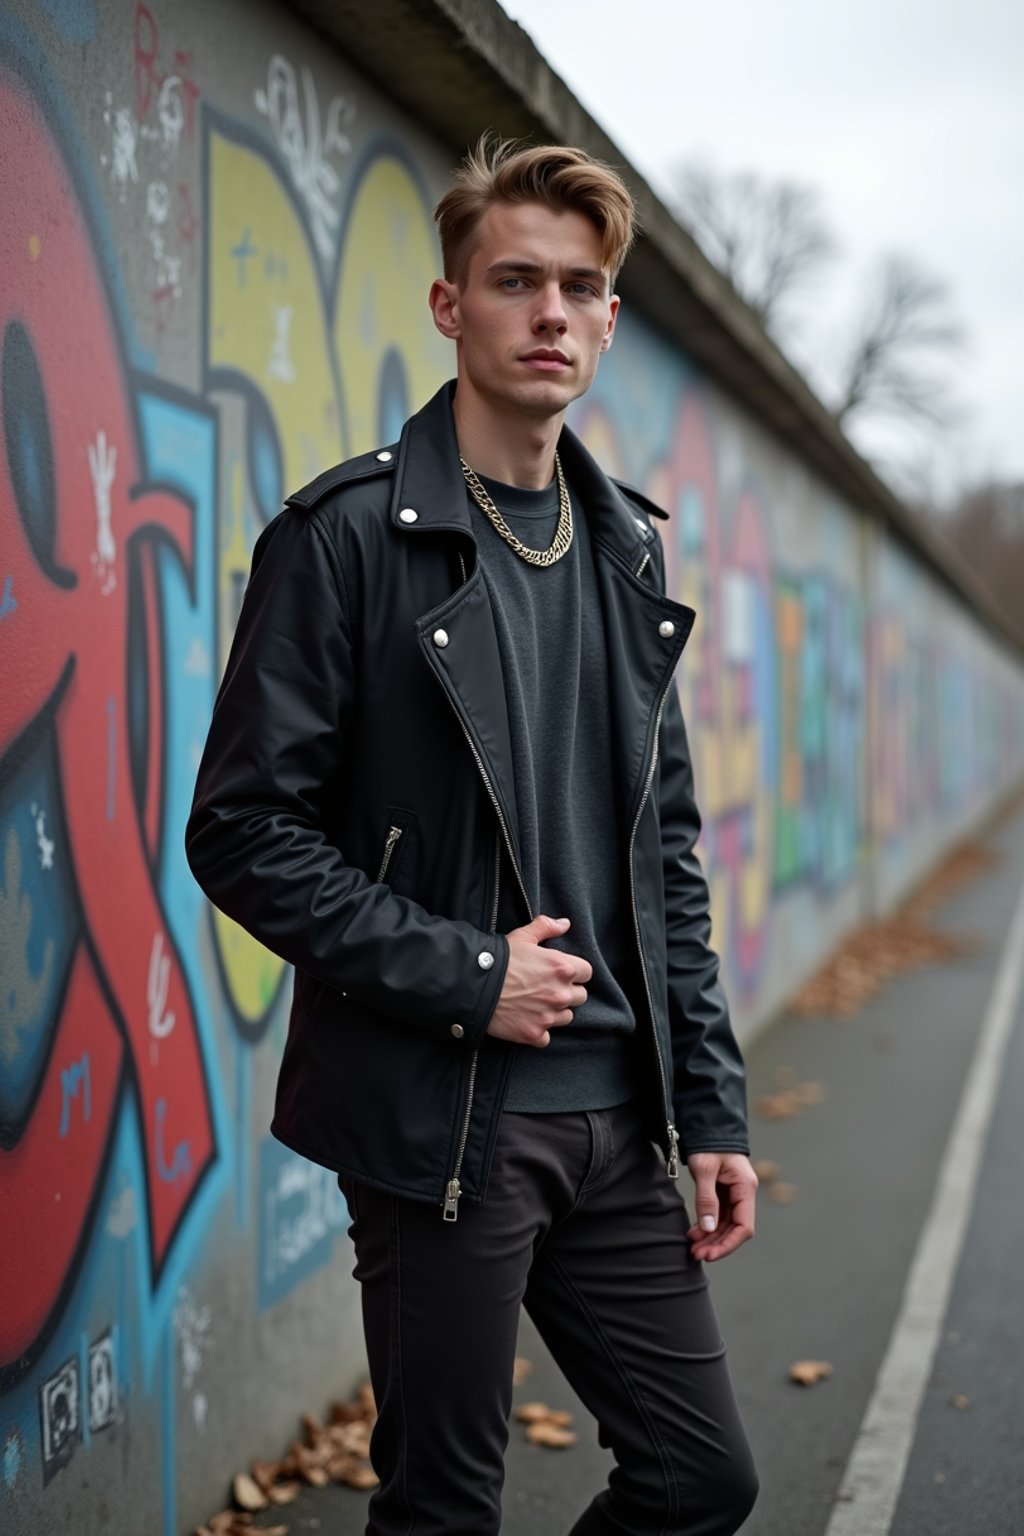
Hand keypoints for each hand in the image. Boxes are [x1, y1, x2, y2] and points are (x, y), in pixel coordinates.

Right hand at [487, 915, 591, 1047]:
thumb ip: (546, 927)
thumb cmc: (498, 959)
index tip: (562, 973)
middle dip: (567, 992)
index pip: (587, 972)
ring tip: (536, 1004)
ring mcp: (548, 1017)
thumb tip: (564, 924)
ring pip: (566, 1017)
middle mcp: (560, 994)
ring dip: (555, 1012)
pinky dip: (538, 1031)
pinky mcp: (534, 1034)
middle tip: (547, 988)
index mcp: (562, 968)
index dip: (575, 972)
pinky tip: (526, 1020)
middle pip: (580, 997)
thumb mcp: (522, 936)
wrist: (472, 985)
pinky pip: (546, 1037)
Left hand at [685, 1152, 757, 1261]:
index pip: (744, 1226)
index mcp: (745, 1187)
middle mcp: (743, 1194)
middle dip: (717, 1244)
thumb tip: (708, 1227)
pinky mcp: (724, 1193)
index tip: (710, 1254)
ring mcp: (734, 1194)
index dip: (728, 1243)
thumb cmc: (708, 1144)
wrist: (707, 1126)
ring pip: (726, 1225)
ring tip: (693, 1248)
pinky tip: (694, 1234)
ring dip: (711, 1238)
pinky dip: (707, 1227)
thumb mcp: (704, 1169)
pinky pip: (718, 1216)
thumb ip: (707, 1198)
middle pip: (735, 1229)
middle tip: (696, 1254)